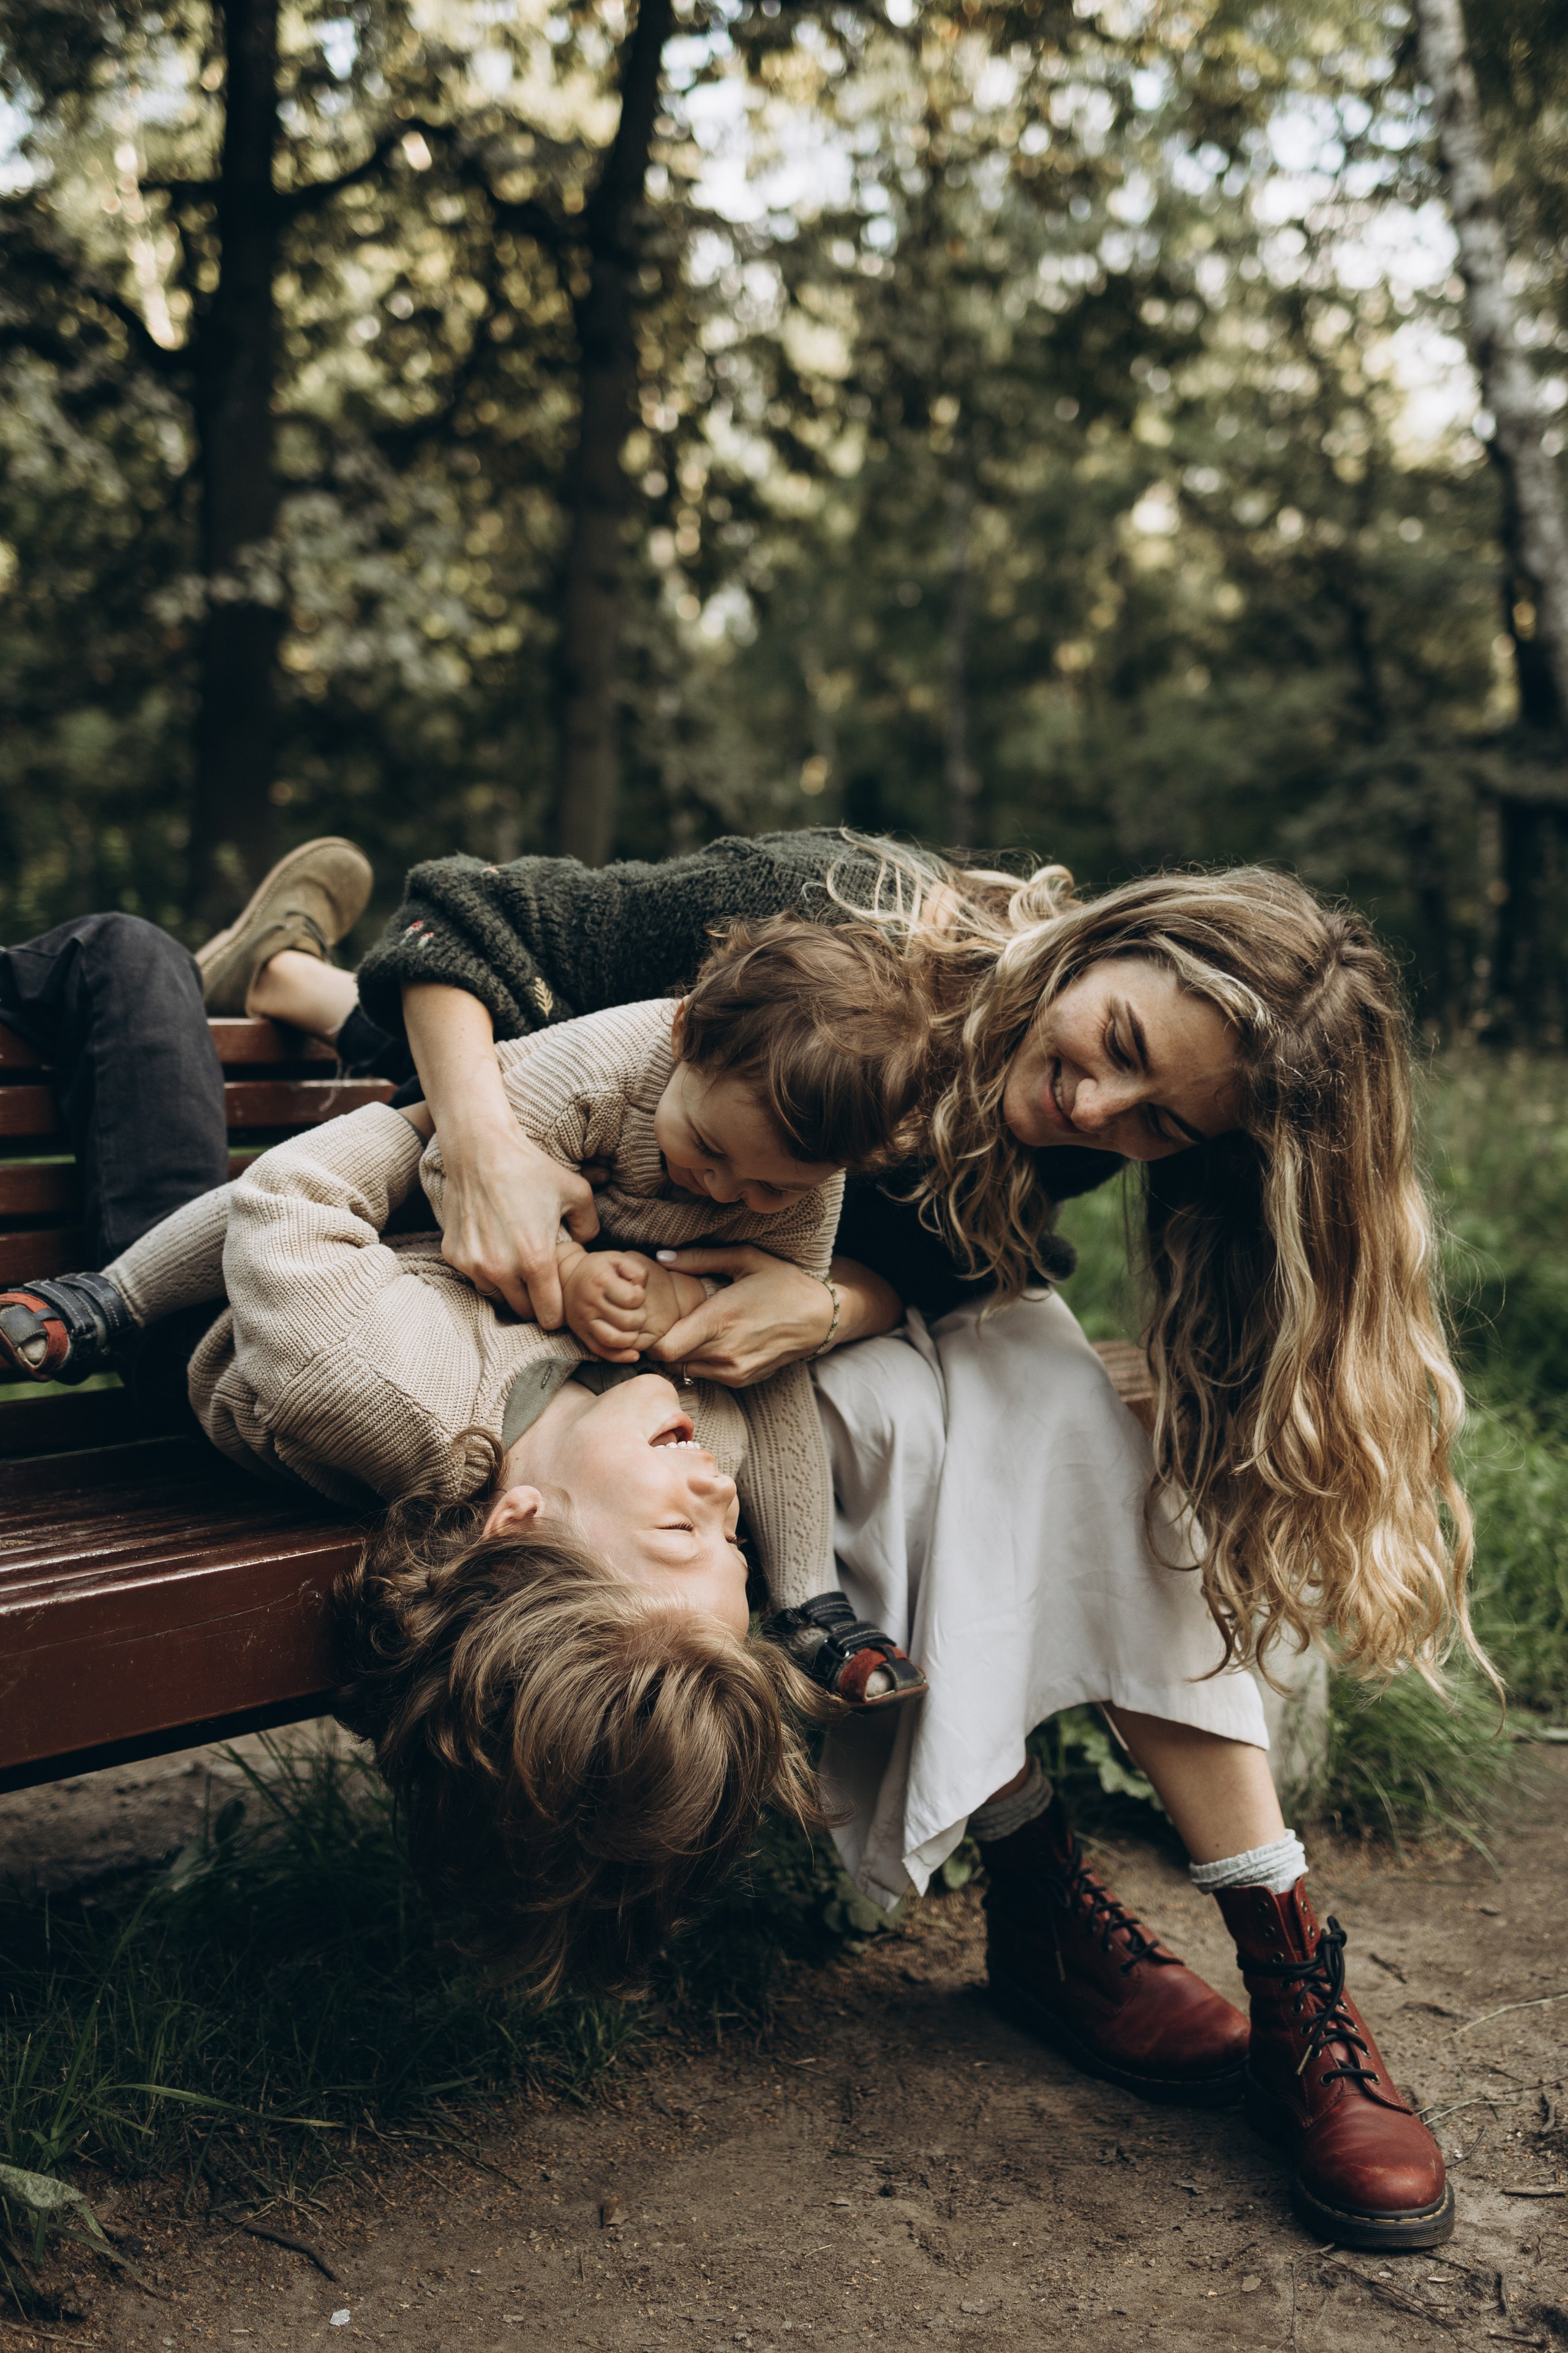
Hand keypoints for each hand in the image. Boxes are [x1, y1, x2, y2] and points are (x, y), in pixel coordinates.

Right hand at [435, 1119, 598, 1327]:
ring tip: (516, 1261)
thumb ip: (590, 1227)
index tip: (559, 1301)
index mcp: (535, 1260)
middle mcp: (502, 1269)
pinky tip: (494, 1244)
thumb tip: (586, 1246)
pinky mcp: (454, 1256)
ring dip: (509, 1287)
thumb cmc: (530, 1170)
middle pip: (523, 1311)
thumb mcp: (577, 1193)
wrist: (480, 1151)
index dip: (557, 1312)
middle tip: (540, 1281)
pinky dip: (486, 1269)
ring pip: (497, 1296)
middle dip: (535, 1302)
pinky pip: (475, 1276)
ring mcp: (474, 1264)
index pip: (549, 1315)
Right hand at [561, 1250, 706, 1361]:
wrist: (566, 1275)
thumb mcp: (618, 1259)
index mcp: (600, 1281)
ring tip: (633, 1327)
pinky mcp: (581, 1334)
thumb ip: (636, 1270)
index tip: (636, 1292)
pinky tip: (633, 1354)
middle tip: (636, 1310)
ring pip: (616, 1341)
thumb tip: (642, 1288)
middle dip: (640, 1317)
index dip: (641, 1296)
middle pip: (628, 1322)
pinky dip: (621, 1356)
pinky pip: (602, 1352)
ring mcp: (583, 1321)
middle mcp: (589, 1303)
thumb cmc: (600, 1268)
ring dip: (632, 1337)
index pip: (633, 1299)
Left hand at [644, 1246, 837, 1386]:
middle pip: (671, 1361)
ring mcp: (734, 1371)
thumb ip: (698, 1259)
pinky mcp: (742, 1380)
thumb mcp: (744, 1259)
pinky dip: (701, 1361)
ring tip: (689, 1330)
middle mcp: (724, 1352)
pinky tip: (712, 1340)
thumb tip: (661, 1256)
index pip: (665, 1349)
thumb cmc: (783, 1282)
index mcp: (720, 1320)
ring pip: (686, 1370)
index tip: (651, 1321)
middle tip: (664, 1322)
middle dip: (662, 1343)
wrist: (822, 1317)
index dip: (650, 1338)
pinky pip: (707, 1375)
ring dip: (682, 1353)